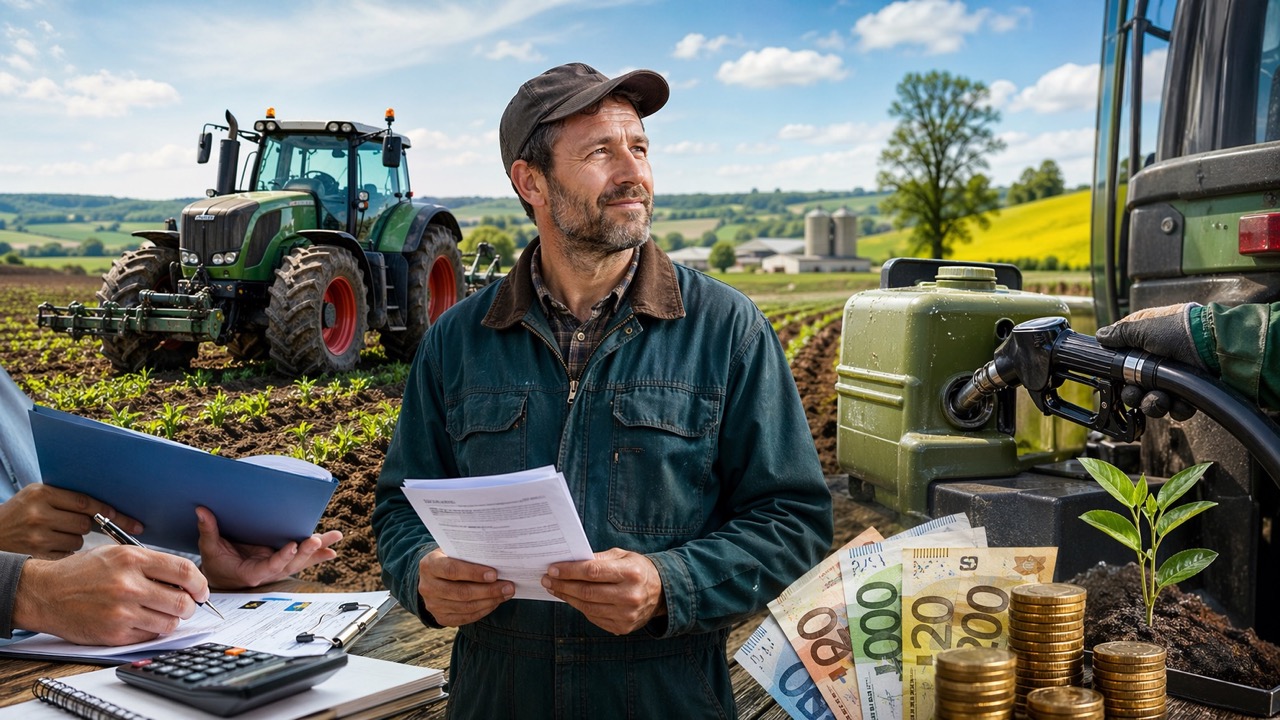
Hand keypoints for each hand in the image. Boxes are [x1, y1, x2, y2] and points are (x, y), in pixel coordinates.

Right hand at [0, 484, 142, 557]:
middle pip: (84, 524)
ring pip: (77, 541)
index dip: (106, 511)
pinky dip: (65, 553)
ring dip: (74, 540)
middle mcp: (39, 515)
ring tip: (53, 535)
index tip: (124, 517)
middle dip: (87, 526)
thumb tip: (109, 506)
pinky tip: (49, 547)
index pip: (85, 502)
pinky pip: (67, 556)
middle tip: (72, 525)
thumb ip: (66, 498)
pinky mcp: (36, 557)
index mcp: (41, 494)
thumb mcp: (36, 497)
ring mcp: (37, 538)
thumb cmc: (19, 514)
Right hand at [12, 544, 206, 645]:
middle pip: (183, 601)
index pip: (185, 571)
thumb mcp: (117, 553)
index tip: (202, 589)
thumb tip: (186, 579)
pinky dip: (153, 630)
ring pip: (170, 622)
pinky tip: (143, 621)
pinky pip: (150, 635)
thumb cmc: (81, 572)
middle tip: (188, 605)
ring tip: (163, 613)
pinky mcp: (114, 633)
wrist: (44, 593)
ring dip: (173, 620)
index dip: (201, 583)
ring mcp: (121, 612)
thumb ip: (151, 563)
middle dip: (191, 605)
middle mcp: (129, 585)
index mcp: (132, 559)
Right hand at [195, 507, 341, 588]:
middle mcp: (269, 571)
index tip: (292, 546)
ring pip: (300, 560)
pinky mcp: (282, 561)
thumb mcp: (209, 548)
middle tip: (316, 539)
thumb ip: (208, 530)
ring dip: (317, 550)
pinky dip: (317, 554)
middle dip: (305, 552)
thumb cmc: (216, 563)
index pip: (269, 567)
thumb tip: (202, 510)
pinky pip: (302, 559)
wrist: (222, 577)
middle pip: (290, 564)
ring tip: (334, 538)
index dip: (281, 558)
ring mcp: (278, 566)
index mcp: (251, 573)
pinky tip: (331, 549)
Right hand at [417, 549, 512, 626]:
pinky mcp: (440, 618)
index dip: (473, 573)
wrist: (432, 576)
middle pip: (461, 592)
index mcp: (429, 565)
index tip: (494, 574)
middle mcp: (427, 587)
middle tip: (508, 586)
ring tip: (506, 594)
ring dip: (490, 601)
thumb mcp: (453, 551)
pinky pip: (465, 618)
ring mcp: (433, 605)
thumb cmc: (450, 559)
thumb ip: (469, 554)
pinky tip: (495, 602)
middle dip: (488, 590)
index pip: (452, 570)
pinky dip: (483, 610)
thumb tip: (499, 560)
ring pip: (465, 607)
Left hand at [541, 548, 664, 634]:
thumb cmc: (638, 570)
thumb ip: (598, 558)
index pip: (593, 572)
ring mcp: (626, 615)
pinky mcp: (622, 627)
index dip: (570, 571)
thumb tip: (570, 561)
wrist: (662, 593)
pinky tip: (571, 598)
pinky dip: (579, 607)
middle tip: (547, 580)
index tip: (553, 569)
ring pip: (587, 607)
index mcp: (631, 573)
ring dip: (567, 597)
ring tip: (554, 588)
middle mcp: (629, 596)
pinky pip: (593, 617)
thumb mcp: (623, 556)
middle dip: (563, 585)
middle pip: (587, 592)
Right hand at [1097, 303, 1203, 420]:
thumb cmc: (1181, 329)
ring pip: (1152, 401)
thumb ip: (1120, 334)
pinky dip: (1176, 408)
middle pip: (1134, 387)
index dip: (1117, 373)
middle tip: (1136, 392)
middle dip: (1133, 394)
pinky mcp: (1189, 394)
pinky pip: (1176, 409)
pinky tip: (1180, 401)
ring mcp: (1174, 379)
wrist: (1216, 345)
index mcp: (1144, 344)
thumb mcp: (1144, 326)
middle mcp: (1157, 363)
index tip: (1114, 378)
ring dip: (1152, 404)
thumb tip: (1100, 336)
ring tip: (1161, 400)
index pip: (1122, 362)